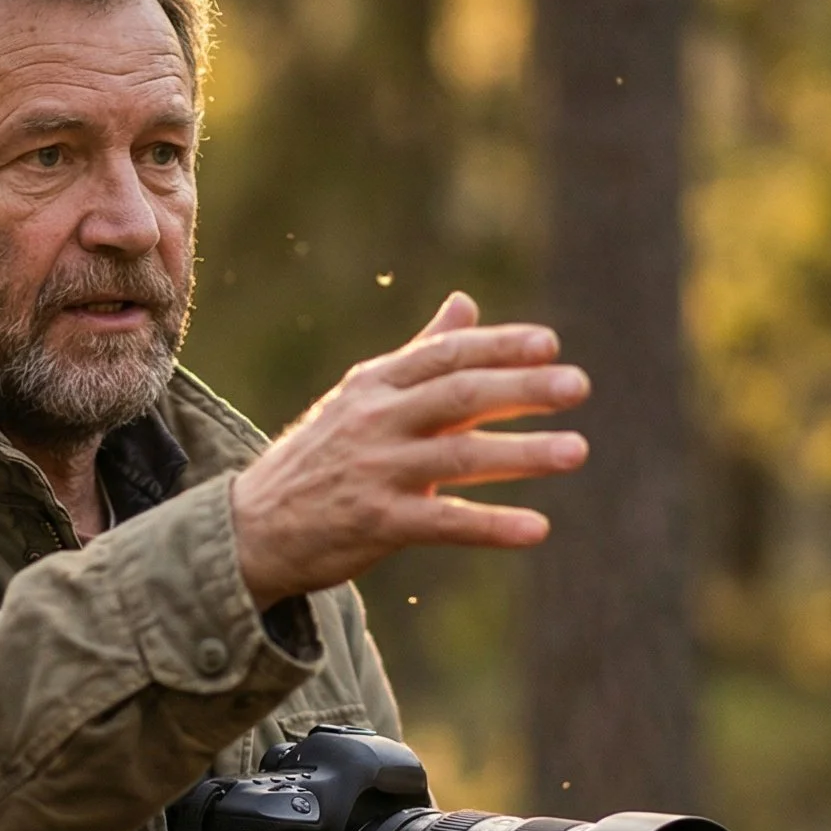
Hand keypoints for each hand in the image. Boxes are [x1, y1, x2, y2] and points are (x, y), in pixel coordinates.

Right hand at [230, 293, 589, 609]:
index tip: (550, 344)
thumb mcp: (362, 398)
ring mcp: (375, 472)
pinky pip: (445, 522)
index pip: (445, 355)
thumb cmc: (320, 458)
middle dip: (522, 388)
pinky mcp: (377, 524)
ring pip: (459, 457)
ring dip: (523, 453)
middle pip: (458, 395)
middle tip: (577, 386)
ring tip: (576, 451)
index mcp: (375, 384)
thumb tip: (466, 302)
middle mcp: (375, 421)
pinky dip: (493, 526)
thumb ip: (421, 355)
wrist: (253, 527)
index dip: (499, 347)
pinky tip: (538, 528)